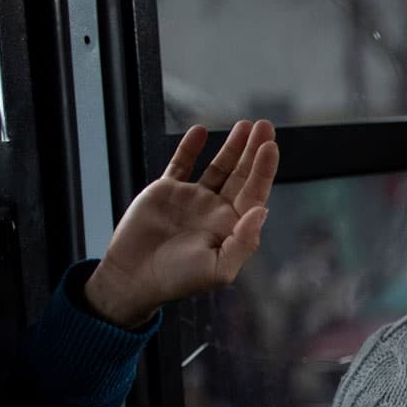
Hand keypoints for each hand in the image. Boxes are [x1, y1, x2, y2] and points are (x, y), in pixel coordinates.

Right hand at [85, 120, 277, 327]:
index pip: (254, 193)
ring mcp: (193, 199)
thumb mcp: (218, 269)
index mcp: (232, 228)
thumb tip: (263, 210)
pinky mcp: (166, 191)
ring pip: (218, 166)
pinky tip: (201, 131)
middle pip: (241, 175)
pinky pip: (181, 163)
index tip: (271, 146)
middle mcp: (216, 210)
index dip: (264, 170)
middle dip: (254, 151)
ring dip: (232, 147)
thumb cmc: (179, 280)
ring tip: (246, 125)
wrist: (135, 278)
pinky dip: (190, 147)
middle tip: (265, 126)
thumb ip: (244, 242)